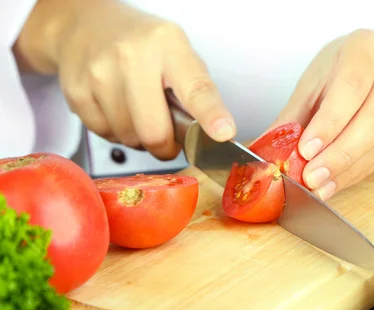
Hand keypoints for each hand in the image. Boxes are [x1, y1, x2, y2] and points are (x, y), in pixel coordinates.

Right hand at [21, 0, 235, 159]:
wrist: (84, 25)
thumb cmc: (141, 45)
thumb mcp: (178, 54)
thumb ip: (196, 92)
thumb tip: (212, 134)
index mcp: (168, 45)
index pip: (195, 88)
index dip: (211, 115)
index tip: (223, 133)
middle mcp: (132, 56)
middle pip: (154, 131)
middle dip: (165, 146)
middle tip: (167, 138)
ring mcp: (99, 74)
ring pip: (129, 138)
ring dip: (138, 138)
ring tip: (137, 111)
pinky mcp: (76, 92)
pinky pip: (105, 135)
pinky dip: (115, 132)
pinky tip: (116, 109)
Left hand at [272, 29, 373, 199]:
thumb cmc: (340, 70)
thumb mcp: (312, 84)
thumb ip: (293, 117)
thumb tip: (268, 152)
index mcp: (368, 48)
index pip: (352, 88)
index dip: (330, 123)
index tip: (306, 150)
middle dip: (341, 154)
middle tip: (313, 177)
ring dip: (350, 169)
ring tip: (322, 186)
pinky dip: (360, 171)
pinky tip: (338, 181)